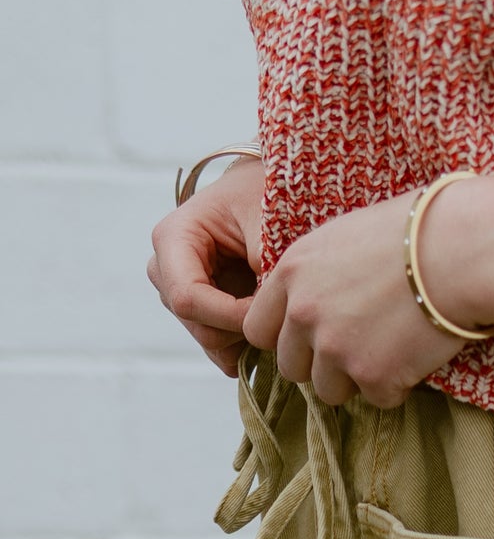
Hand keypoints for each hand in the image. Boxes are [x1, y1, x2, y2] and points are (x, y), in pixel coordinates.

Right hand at [148, 159, 264, 375]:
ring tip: (277, 312)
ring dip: (247, 339)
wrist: (263, 191)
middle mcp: (166, 269)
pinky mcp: (198, 310)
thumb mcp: (267, 225)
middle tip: (281, 311)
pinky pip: (220, 347)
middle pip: (198, 326)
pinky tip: (269, 323)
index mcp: (173, 239)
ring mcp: (178, 292)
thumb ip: (264, 270)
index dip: (231, 317)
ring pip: (210, 341)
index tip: (271, 312)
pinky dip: (247, 345)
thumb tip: (267, 322)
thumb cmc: (263, 195)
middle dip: (242, 329)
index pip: (188, 299)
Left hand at [242, 190, 479, 408]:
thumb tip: (310, 308)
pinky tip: (415, 353)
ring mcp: (335, 348)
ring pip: (329, 391)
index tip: (312, 337)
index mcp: (291, 273)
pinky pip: (376, 399)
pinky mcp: (371, 376)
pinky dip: (397, 385)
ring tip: (390, 348)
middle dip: (319, 364)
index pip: (258, 328)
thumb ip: (315, 275)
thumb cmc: (413, 232)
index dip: (287, 338)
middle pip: (291, 367)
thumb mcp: (343, 237)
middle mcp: (304, 313)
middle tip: (358, 347)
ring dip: (357, 378)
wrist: (459, 251)